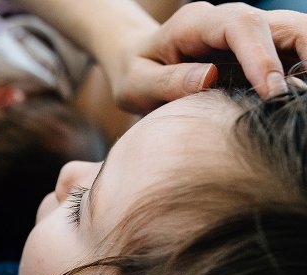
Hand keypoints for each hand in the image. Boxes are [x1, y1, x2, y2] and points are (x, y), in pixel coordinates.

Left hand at [110, 2, 306, 112]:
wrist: (136, 62)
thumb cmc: (134, 74)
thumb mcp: (136, 83)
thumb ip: (167, 82)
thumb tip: (209, 78)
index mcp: (197, 23)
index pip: (242, 27)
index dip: (262, 56)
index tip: (272, 92)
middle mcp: (230, 22)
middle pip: (284, 25)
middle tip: (306, 98)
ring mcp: (248, 36)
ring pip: (296, 37)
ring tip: (305, 102)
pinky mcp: (258, 53)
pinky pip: (291, 57)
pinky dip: (302, 75)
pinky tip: (299, 102)